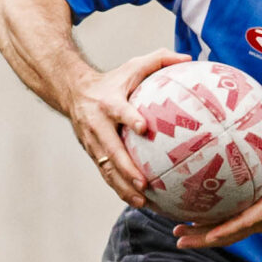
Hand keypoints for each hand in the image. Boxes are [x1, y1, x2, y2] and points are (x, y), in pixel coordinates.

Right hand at [68, 48, 188, 209]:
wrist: (73, 91)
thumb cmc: (113, 80)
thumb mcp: (133, 65)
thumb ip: (160, 59)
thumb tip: (189, 59)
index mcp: (108, 103)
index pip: (118, 111)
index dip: (129, 118)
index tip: (143, 128)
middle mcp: (97, 125)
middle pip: (110, 150)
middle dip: (126, 168)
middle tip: (144, 183)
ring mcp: (92, 142)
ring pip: (106, 168)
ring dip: (123, 187)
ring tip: (141, 201)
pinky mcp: (92, 154)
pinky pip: (106, 174)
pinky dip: (120, 189)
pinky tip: (139, 202)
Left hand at [175, 117, 261, 248]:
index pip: (244, 223)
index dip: (224, 230)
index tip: (205, 235)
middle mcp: (261, 222)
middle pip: (227, 236)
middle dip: (202, 239)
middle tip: (177, 238)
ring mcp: (257, 224)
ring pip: (227, 235)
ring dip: (202, 237)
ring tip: (178, 236)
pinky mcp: (256, 221)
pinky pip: (231, 228)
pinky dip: (212, 228)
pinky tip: (195, 222)